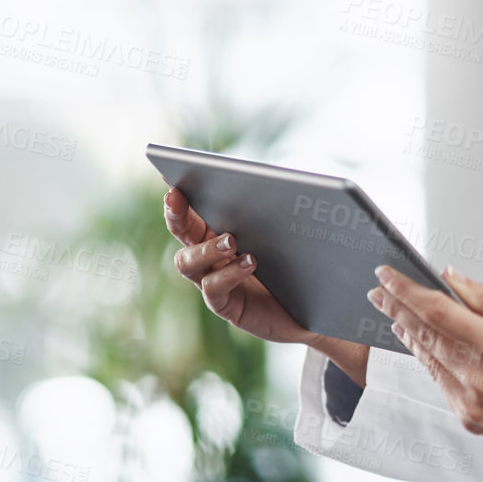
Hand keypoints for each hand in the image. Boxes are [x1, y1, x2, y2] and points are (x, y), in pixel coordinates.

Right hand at [165, 186, 312, 346]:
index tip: (169, 177)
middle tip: (177, 198)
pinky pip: (213, 289)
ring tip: (231, 240)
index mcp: (216, 230)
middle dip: (175, 214)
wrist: (312, 302)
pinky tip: (249, 262)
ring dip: (206, 248)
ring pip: (188, 262)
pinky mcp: (227, 304)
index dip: (177, 195)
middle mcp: (208, 255)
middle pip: (180, 232)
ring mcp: (213, 280)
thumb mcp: (282, 229)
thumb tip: (277, 179)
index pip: (191, 209)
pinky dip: (229, 274)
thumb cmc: (295, 260)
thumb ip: (271, 207)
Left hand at [367, 265, 482, 446]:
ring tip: (393, 314)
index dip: (406, 291)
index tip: (387, 275)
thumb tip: (448, 278)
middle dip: (398, 310)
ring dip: (409, 335)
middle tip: (378, 291)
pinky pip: (441, 385)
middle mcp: (479, 380)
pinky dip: (429, 362)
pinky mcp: (471, 421)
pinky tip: (421, 346)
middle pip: (425, 336)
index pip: (436, 312)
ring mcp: (472, 405)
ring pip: (429, 362)